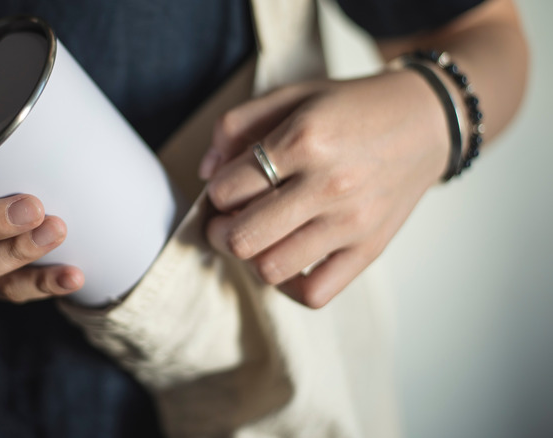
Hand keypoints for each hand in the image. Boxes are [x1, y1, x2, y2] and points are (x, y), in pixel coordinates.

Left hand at [199, 70, 449, 307]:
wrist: (426, 121)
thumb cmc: (352, 108)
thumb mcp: (293, 95)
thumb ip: (238, 124)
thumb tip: (206, 172)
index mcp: (303, 139)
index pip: (227, 189)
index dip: (215, 193)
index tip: (226, 189)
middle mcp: (328, 184)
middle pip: (242, 238)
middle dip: (219, 232)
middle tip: (226, 221)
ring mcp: (351, 222)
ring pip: (270, 268)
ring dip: (251, 258)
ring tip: (257, 238)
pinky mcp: (369, 249)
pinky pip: (315, 294)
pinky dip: (290, 286)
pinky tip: (287, 259)